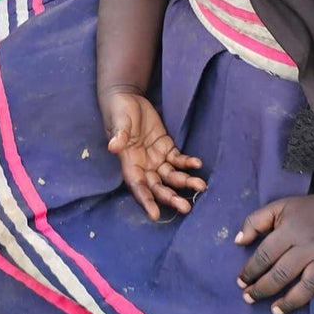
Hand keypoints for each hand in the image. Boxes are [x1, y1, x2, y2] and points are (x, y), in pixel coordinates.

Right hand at [101, 88, 205, 219]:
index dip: (146, 200)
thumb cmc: (118, 111)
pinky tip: (197, 163)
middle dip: (171, 197)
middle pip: (158, 187)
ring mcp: (156, 158)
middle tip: (186, 207)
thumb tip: (113, 147)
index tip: (155, 215)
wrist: (127, 98)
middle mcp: (144, 166)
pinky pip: (178, 160)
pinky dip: (187, 163)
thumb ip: (119, 135)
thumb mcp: (118, 122)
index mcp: (129, 163)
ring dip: (185, 182)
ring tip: (201, 186)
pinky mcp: (166, 148)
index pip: (138, 186)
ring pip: (171, 176)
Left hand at [237, 190, 313, 313]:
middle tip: (250, 298)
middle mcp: (310, 246)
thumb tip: (238, 242)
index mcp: (291, 230)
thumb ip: (254, 221)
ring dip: (291, 302)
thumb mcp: (278, 207)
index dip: (250, 270)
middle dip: (263, 289)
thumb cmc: (307, 210)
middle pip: (283, 273)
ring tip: (275, 311)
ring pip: (309, 285)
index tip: (241, 282)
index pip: (266, 254)